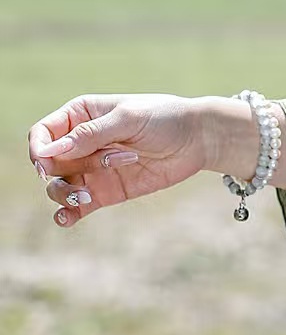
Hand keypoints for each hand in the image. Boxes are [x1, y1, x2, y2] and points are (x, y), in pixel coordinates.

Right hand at [27, 93, 207, 227]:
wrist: (198, 139)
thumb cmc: (164, 118)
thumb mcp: (128, 119)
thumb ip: (91, 135)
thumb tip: (50, 151)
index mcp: (80, 115)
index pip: (43, 134)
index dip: (39, 149)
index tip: (46, 162)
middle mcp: (80, 143)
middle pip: (48, 164)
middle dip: (62, 171)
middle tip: (100, 167)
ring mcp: (91, 169)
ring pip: (57, 186)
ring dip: (65, 194)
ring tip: (86, 197)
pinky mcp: (104, 191)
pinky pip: (76, 207)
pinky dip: (67, 214)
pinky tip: (68, 219)